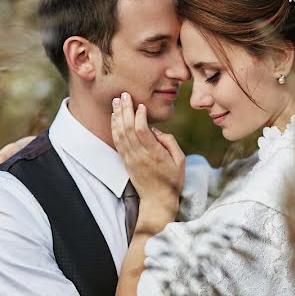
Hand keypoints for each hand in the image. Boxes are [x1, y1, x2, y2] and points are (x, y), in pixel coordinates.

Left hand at [111, 92, 184, 220]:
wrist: (157, 200)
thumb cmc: (172, 180)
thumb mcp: (180, 160)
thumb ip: (169, 142)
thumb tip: (155, 130)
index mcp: (155, 154)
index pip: (142, 131)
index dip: (139, 116)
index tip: (141, 105)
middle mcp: (140, 155)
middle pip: (128, 129)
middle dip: (125, 110)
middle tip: (124, 95)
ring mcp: (131, 159)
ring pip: (120, 134)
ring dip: (117, 116)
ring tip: (116, 101)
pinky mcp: (125, 161)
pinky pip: (117, 141)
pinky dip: (115, 127)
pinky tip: (115, 117)